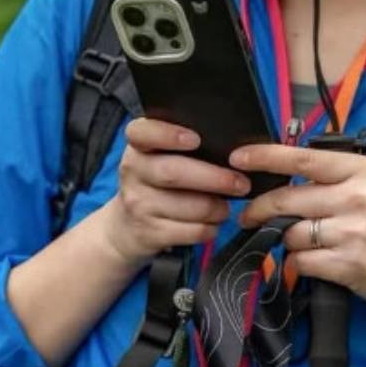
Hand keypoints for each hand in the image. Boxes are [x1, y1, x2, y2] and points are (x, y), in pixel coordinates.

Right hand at [99, 118, 250, 266]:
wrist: (124, 228)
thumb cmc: (154, 185)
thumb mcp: (155, 159)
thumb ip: (181, 146)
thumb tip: (232, 148)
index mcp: (137, 148)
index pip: (142, 133)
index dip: (168, 135)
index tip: (196, 140)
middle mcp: (133, 173)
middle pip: (174, 172)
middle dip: (214, 178)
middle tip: (241, 183)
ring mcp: (139, 205)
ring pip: (189, 206)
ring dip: (217, 208)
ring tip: (225, 207)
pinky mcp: (149, 233)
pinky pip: (191, 231)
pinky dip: (210, 229)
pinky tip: (212, 224)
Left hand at [231, 143, 365, 312]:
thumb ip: (329, 177)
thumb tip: (273, 174)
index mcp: (362, 170)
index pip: (302, 159)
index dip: (264, 158)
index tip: (237, 158)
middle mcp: (358, 197)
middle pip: (285, 201)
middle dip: (258, 210)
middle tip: (248, 216)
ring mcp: (353, 232)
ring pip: (289, 234)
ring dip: (287, 240)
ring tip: (308, 241)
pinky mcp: (346, 264)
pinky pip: (299, 261)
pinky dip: (300, 263)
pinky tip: (318, 260)